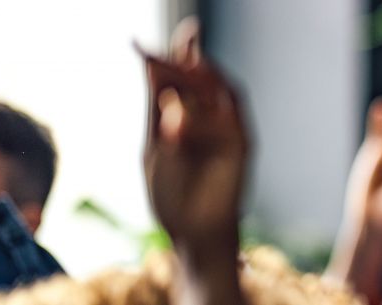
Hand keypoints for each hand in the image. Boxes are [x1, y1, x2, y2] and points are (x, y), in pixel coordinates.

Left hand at [139, 19, 248, 247]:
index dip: (165, 58)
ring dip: (200, 73)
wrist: (192, 231)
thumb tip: (153, 66)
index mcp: (182, 116)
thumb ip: (158, 109)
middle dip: (186, 57)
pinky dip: (207, 107)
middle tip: (167, 47)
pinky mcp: (242, 143)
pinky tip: (182, 104)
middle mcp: (207, 118)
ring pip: (217, 89)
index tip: (139, 44)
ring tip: (181, 62)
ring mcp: (226, 129)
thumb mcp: (154, 145)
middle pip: (199, 77)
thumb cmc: (172, 194)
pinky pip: (229, 115)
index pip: (176, 79)